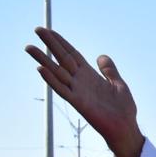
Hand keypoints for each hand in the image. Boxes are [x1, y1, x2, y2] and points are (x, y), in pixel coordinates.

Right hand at [25, 28, 143, 156]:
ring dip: (43, 59)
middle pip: (62, 59)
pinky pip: (62, 89)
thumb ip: (109, 71)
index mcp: (90, 75)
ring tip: (29, 47)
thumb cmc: (123, 109)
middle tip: (37, 29)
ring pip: (57, 72)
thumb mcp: (119, 84)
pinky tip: (40, 69)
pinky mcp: (78, 103)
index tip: (49, 31)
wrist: (126, 127)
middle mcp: (80, 81)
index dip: (62, 43)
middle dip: (50, 44)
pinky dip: (51, 79)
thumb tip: (101, 56)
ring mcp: (78, 91)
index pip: (72, 54)